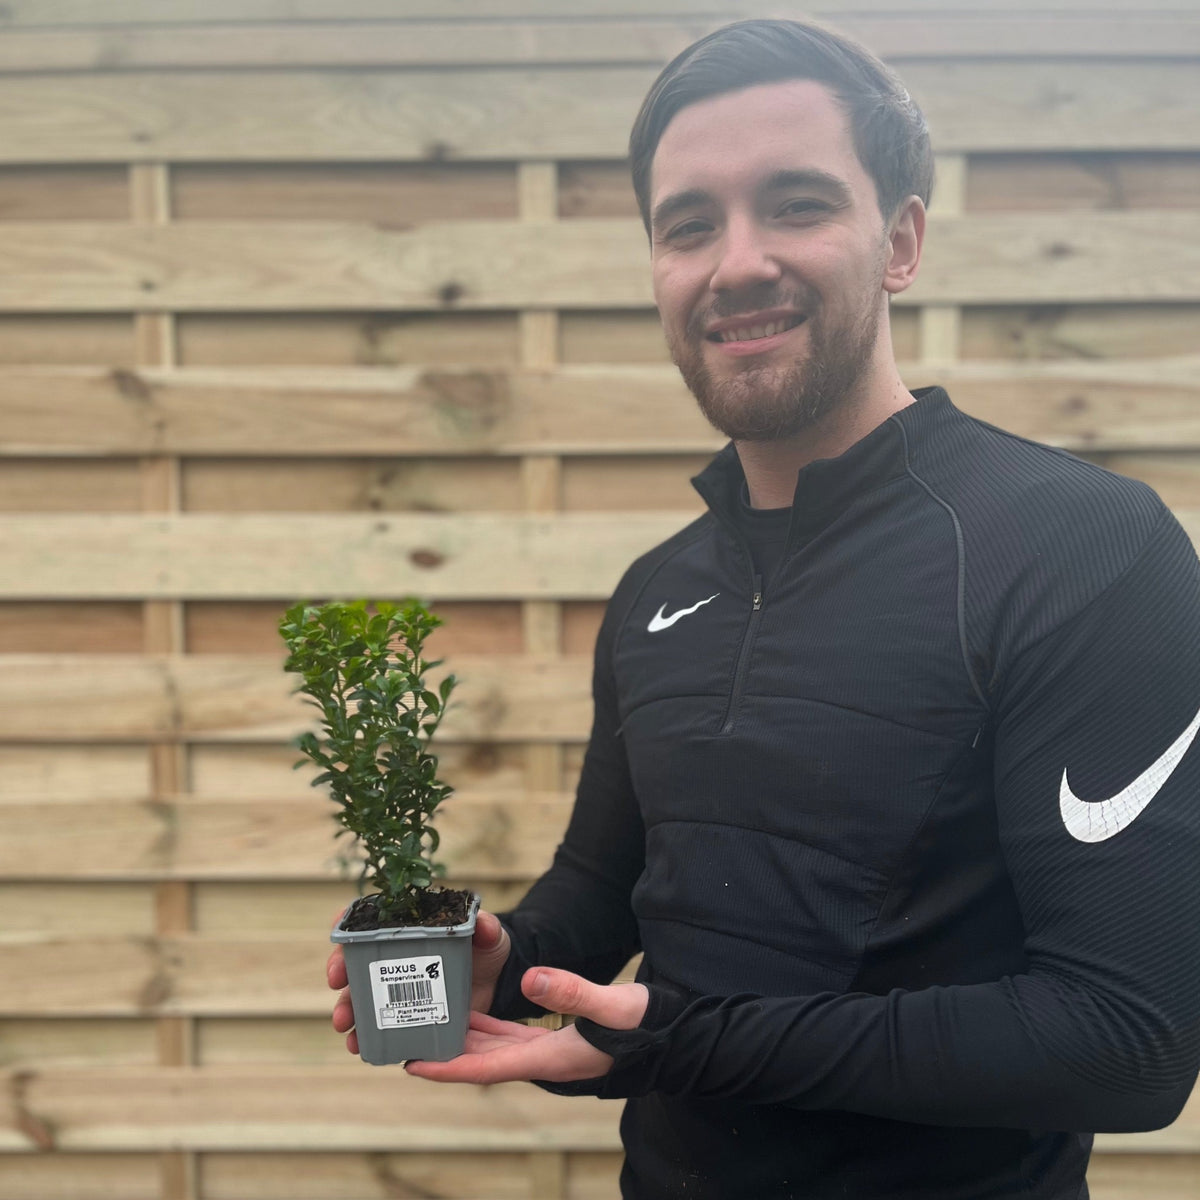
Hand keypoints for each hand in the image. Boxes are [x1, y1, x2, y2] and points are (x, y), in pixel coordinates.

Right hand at [326, 905, 512, 1056]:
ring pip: (359, 995)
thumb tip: (482, 925)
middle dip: (339, 971)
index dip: (348, 927)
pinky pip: (376, 1024)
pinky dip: (364, 1035)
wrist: (497, 986)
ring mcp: (395, 987)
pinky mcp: (403, 1014)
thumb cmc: (487, 951)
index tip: (340, 941)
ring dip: (346, 1009)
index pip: (369, 920)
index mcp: (409, 928)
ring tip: (345, 1026)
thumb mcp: (490, 937)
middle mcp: (394, 956)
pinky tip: (360, 1045)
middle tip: (338, 984)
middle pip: (354, 958)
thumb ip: (487, 929)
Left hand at [404, 966, 648, 1084]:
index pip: (485, 1068)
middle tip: (402, 1040)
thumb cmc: (648, 1027)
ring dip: (460, 1038)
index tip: (411, 1063)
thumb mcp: (613, 1006)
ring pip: (491, 1047)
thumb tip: (531, 979)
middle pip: (479, 1059)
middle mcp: (542, 1061)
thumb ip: (574, 993)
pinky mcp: (555, 1038)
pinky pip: (509, 1035)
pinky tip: (468, 1011)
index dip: (447, 1067)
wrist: (673, 1037)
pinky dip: (485, 1025)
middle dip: (442, 1053)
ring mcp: (548, 1051)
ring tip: (424, 1022)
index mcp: (549, 1059)